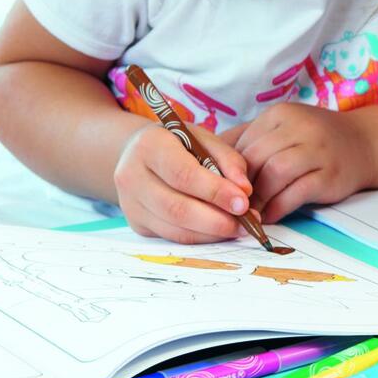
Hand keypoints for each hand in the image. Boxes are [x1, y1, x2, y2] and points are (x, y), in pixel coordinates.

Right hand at [114, 123, 252, 243]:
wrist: (140, 154)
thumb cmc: (179, 144)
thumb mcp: (204, 139)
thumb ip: (228, 161)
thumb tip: (244, 190)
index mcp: (149, 145)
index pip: (183, 175)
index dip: (215, 192)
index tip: (244, 203)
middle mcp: (131, 176)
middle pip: (177, 208)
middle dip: (217, 220)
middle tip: (247, 222)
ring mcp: (130, 204)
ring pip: (175, 229)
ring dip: (212, 233)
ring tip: (239, 228)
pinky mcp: (137, 224)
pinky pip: (172, 237)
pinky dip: (201, 237)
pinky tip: (220, 231)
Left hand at [225, 103, 376, 220]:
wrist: (365, 143)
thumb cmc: (314, 140)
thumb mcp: (282, 130)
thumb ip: (248, 141)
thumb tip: (206, 164)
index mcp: (279, 115)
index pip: (242, 143)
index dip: (227, 170)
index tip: (220, 190)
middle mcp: (299, 127)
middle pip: (256, 158)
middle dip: (240, 186)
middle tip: (231, 206)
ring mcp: (317, 150)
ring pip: (275, 173)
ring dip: (258, 198)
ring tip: (250, 213)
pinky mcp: (331, 174)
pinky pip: (297, 193)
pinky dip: (279, 208)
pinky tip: (271, 216)